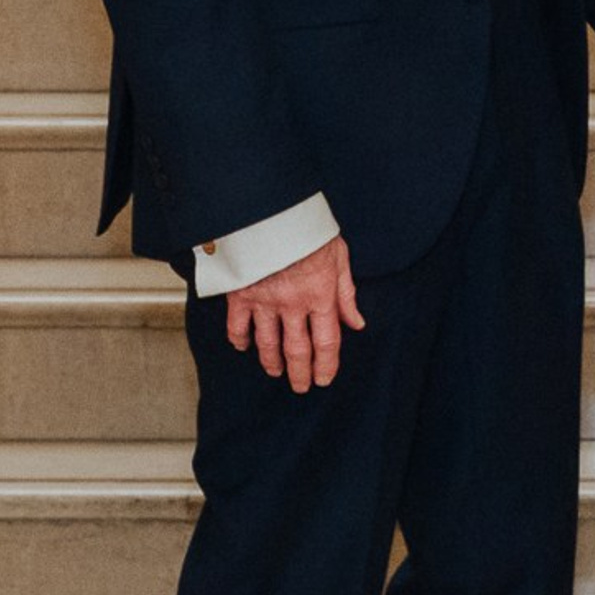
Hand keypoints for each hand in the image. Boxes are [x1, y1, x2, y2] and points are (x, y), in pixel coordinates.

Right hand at [225, 236, 364, 392]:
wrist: (269, 208)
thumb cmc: (307, 228)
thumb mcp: (339, 255)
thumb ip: (347, 292)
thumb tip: (356, 322)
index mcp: (320, 295)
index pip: (327, 342)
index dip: (327, 365)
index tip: (325, 379)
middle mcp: (293, 304)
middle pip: (298, 351)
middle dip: (301, 374)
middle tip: (301, 386)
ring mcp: (264, 301)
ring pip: (268, 344)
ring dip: (272, 363)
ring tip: (275, 372)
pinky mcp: (240, 294)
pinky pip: (237, 326)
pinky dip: (240, 340)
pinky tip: (243, 347)